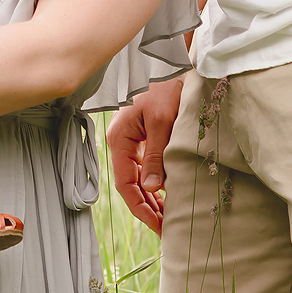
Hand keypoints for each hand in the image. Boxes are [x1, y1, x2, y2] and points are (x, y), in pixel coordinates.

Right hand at [105, 78, 181, 234]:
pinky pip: (147, 167)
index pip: (126, 184)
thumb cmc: (164, 87)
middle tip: (167, 228)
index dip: (141, 208)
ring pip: (139, 177)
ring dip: (152, 198)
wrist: (171, 64)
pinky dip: (157, 183)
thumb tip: (154, 188)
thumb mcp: (161, 122)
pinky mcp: (145, 137)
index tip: (159, 225)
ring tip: (169, 217)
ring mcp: (133, 140)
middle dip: (147, 208)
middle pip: (131, 184)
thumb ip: (156, 156)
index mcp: (120, 140)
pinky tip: (169, 194)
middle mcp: (122, 142)